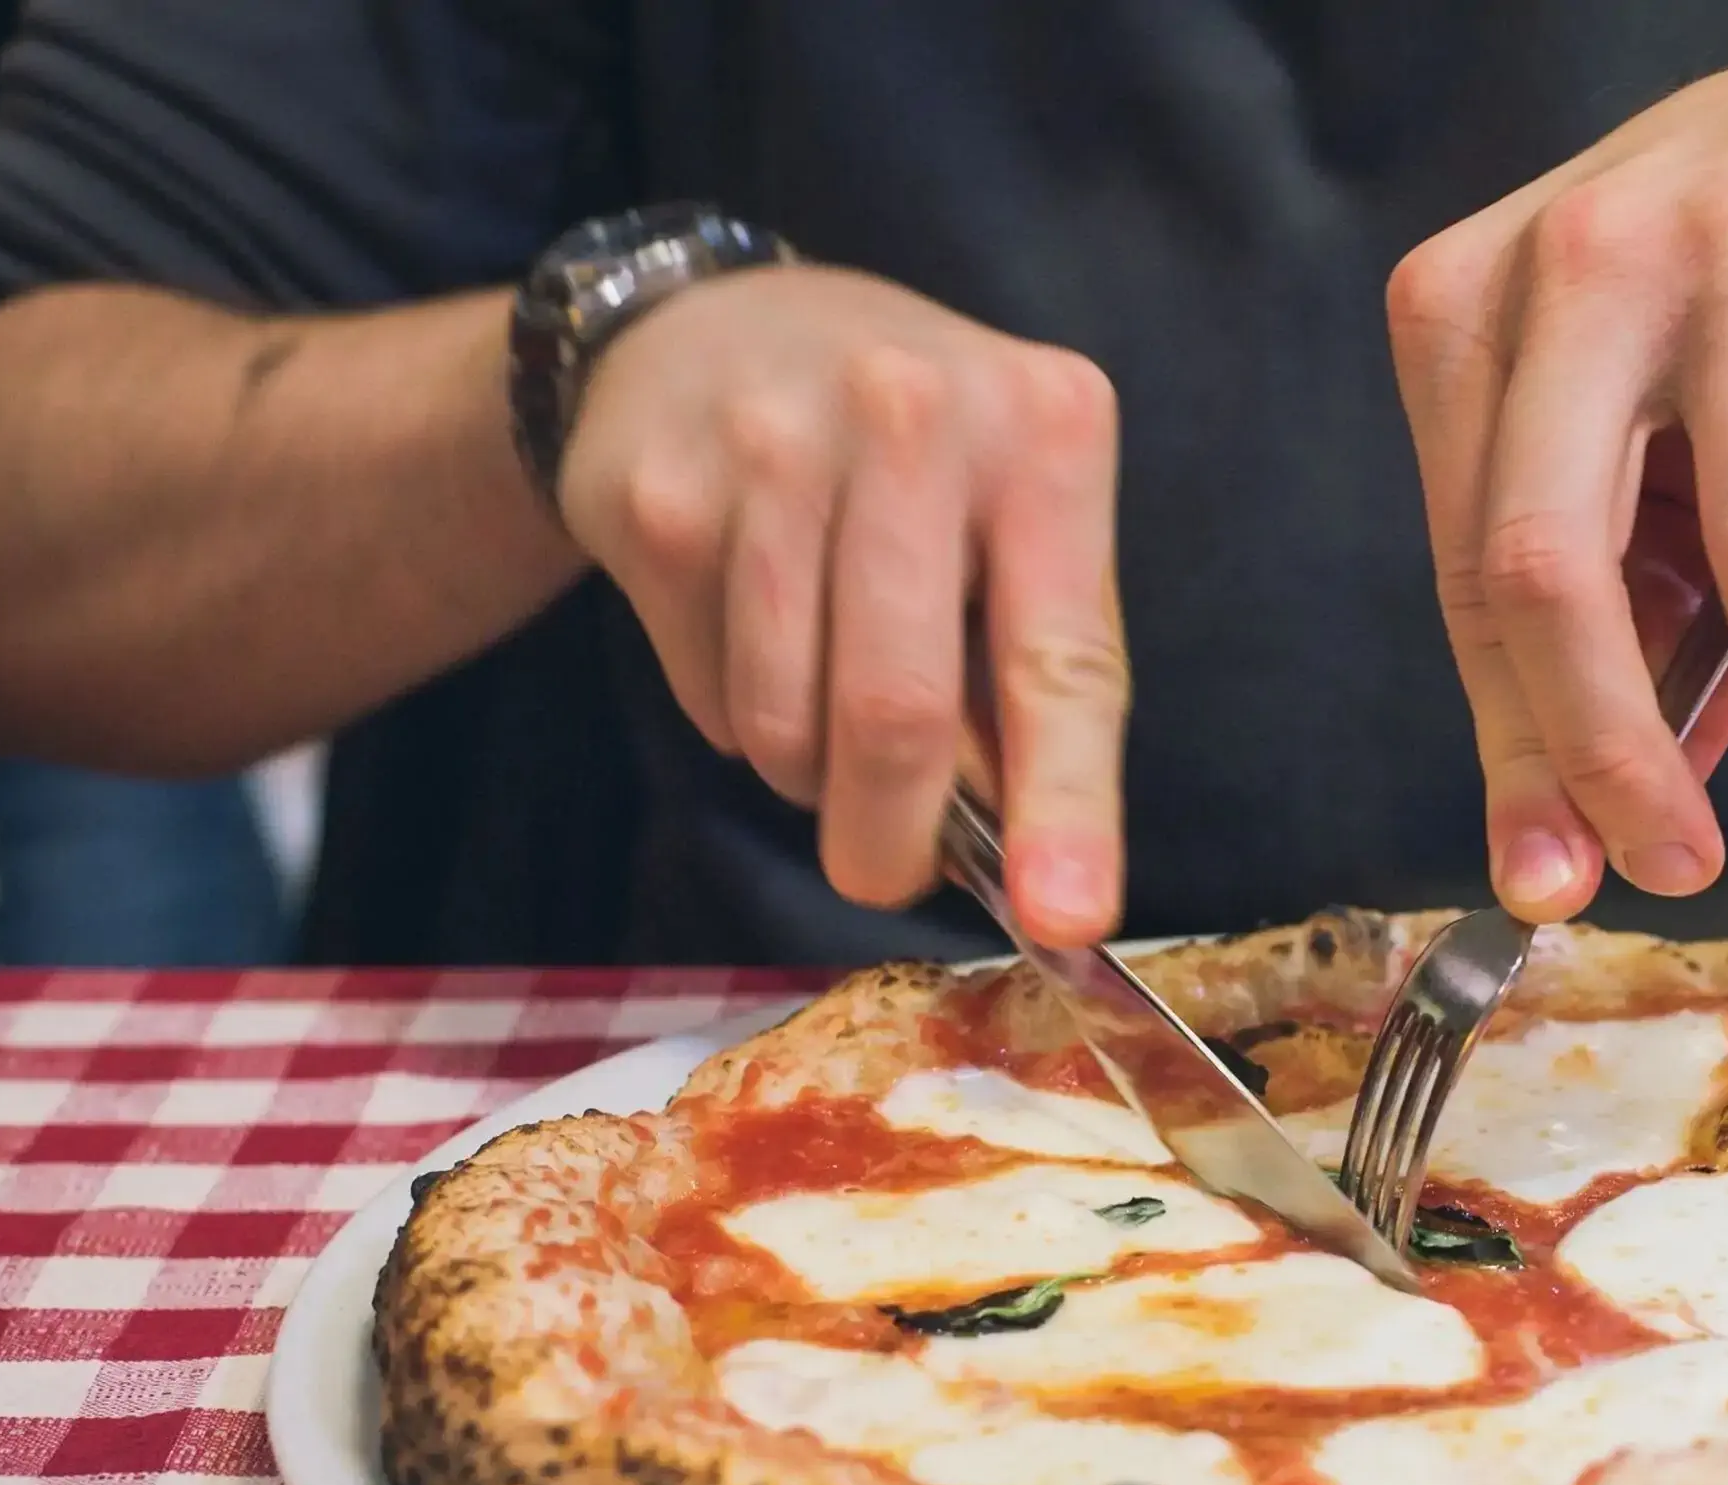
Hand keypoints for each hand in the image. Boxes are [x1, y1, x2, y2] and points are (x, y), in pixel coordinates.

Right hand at [558, 266, 1127, 944]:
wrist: (711, 323)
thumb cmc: (911, 458)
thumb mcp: (1016, 517)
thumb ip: (1036, 673)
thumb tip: (1033, 868)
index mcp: (1044, 428)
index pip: (1063, 660)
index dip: (1067, 808)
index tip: (1064, 918)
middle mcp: (913, 416)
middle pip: (898, 715)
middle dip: (892, 839)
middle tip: (884, 872)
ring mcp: (771, 447)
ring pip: (789, 726)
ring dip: (811, 773)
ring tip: (824, 695)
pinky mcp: (659, 497)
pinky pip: (710, 699)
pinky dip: (740, 718)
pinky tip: (751, 627)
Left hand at [1387, 50, 1727, 918]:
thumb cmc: (1718, 346)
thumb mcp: (1617, 467)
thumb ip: (1589, 647)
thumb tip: (1564, 858)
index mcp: (1466, 309)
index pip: (1476, 576)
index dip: (1522, 755)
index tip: (1561, 885)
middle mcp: (1578, 249)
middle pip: (1553, 568)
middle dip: (1616, 757)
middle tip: (1679, 861)